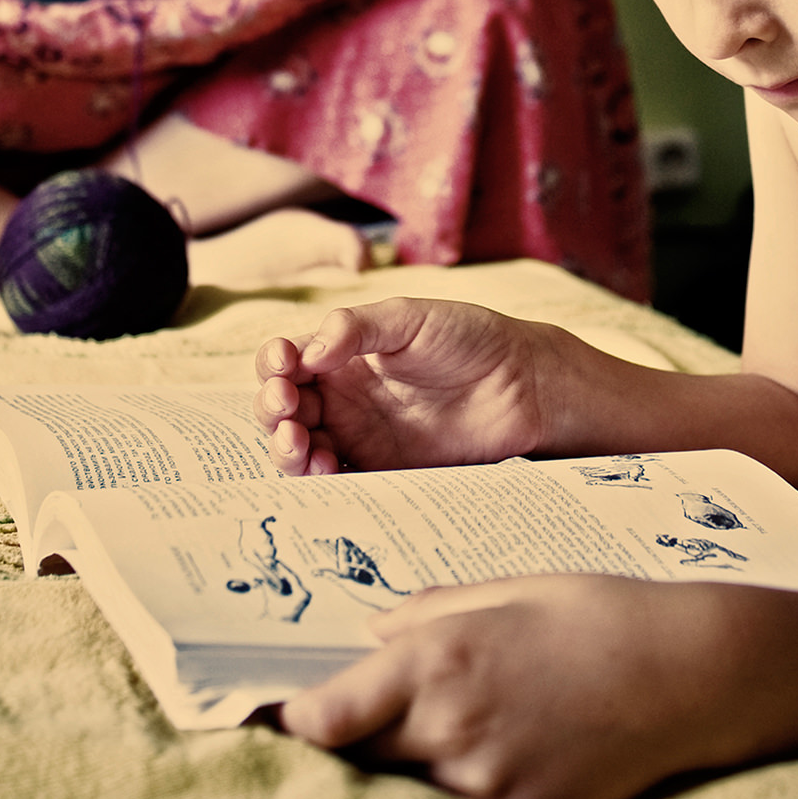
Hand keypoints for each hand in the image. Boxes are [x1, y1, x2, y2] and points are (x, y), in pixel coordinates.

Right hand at [253, 298, 553, 475]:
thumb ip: (356, 328)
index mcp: (341, 354)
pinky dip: (319, 480)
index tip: (284, 368)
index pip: (286, 361)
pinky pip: (338, 480)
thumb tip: (308, 353)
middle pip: (282, 408)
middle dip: (272, 410)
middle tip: (286, 411)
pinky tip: (326, 470)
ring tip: (300, 447)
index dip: (273, 365)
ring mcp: (359, 435)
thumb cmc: (469, 338)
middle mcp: (342, 396)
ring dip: (286, 450)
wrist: (525, 386)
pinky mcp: (381, 471)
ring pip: (300, 448)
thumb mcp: (410, 318)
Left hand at [280, 574, 762, 798]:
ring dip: (420, 748)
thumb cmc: (601, 613)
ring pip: (417, 775)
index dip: (293, 717)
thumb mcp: (506, 588)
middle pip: (363, 751)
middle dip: (356, 730)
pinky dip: (471, 771)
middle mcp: (452, 730)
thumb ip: (426, 613)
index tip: (278, 707)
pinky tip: (513, 732)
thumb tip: (372, 636)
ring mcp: (490, 782)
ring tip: (474, 704)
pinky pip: (471, 796)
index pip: (325, 718)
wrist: (694, 673)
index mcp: (437, 661)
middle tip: (366, 703)